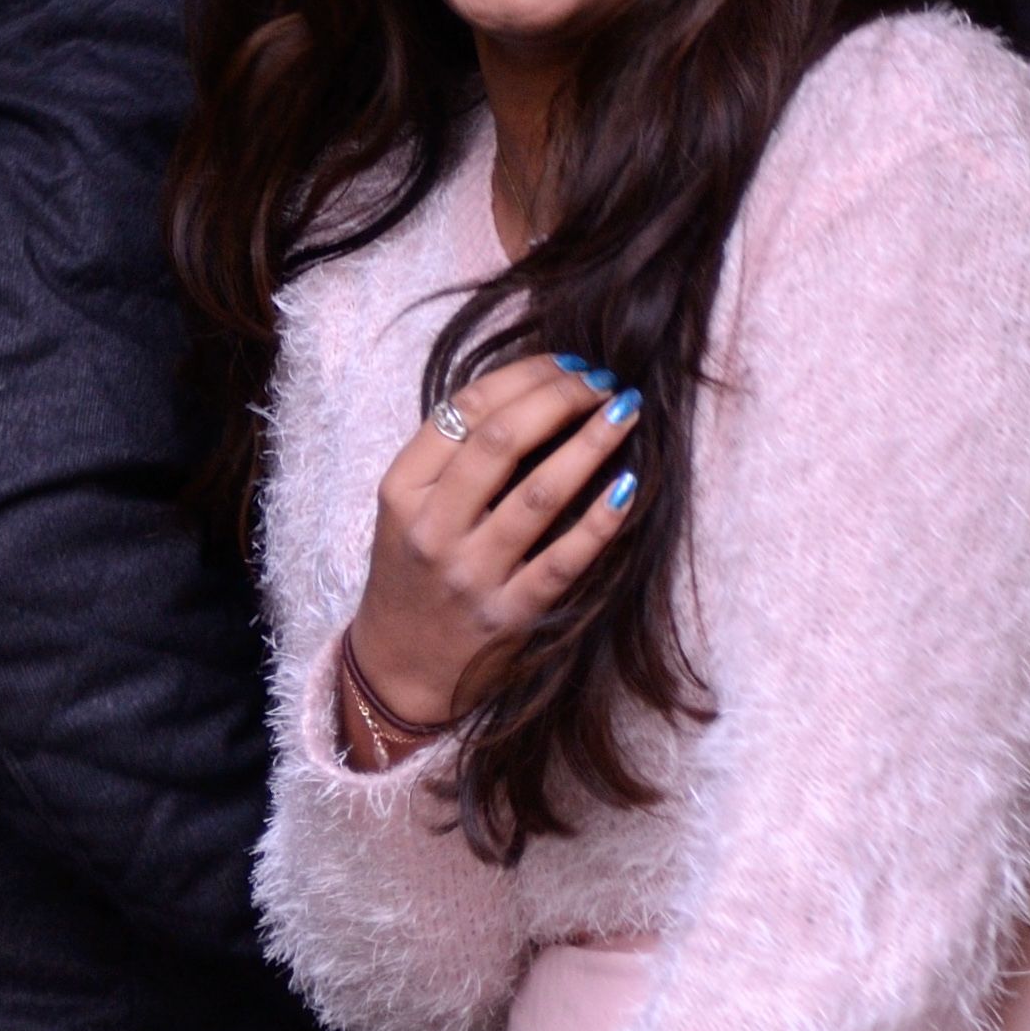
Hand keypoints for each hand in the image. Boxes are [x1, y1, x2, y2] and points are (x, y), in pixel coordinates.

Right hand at [344, 354, 642, 746]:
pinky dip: (600, 519)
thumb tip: (534, 390)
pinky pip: (565, 560)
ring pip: (539, 494)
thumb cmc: (412, 572)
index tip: (565, 363)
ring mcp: (472, 575)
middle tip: (602, 380)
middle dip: (560, 398)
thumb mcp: (406, 509)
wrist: (401, 667)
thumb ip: (452, 457)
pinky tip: (629, 485)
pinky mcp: (512, 616)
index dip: (522, 376)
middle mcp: (432, 530)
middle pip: (501, 442)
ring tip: (624, 409)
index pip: (464, 412)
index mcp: (400, 490)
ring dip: (590, 444)